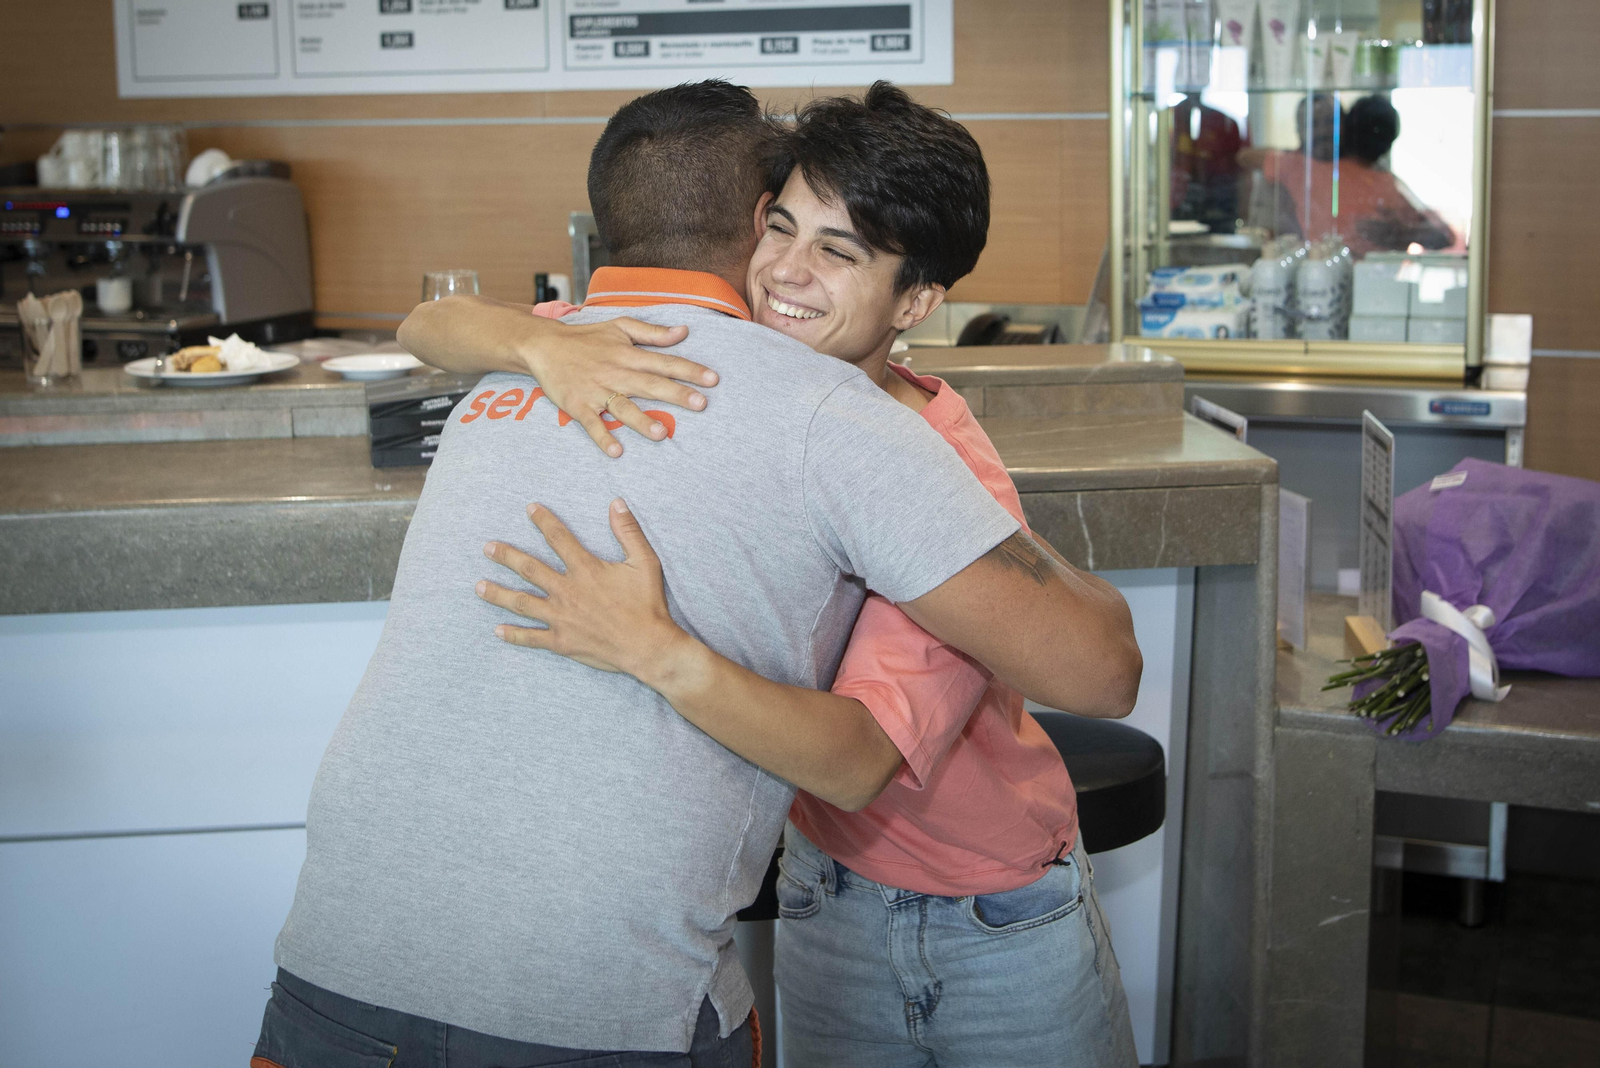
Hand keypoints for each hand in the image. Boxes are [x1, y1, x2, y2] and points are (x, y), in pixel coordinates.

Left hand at [477, 499, 684, 676]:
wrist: (647, 646)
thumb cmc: (647, 604)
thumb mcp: (645, 562)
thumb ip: (629, 532)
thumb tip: (616, 503)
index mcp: (585, 570)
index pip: (559, 539)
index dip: (543, 521)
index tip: (529, 509)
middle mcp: (567, 591)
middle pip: (529, 569)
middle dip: (506, 556)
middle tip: (487, 548)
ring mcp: (561, 618)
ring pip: (522, 603)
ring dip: (498, 593)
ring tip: (478, 586)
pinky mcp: (562, 641)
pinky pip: (532, 637)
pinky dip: (514, 635)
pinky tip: (498, 631)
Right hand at [520, 317, 713, 457]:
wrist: (543, 345)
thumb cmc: (586, 338)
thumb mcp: (620, 327)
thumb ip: (652, 332)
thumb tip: (683, 332)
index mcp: (628, 354)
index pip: (665, 362)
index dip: (690, 370)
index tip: (713, 379)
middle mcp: (616, 372)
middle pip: (650, 385)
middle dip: (676, 394)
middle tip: (701, 404)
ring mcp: (596, 390)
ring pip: (622, 406)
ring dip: (641, 421)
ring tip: (661, 434)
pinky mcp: (578, 405)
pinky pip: (592, 424)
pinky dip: (602, 436)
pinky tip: (616, 451)